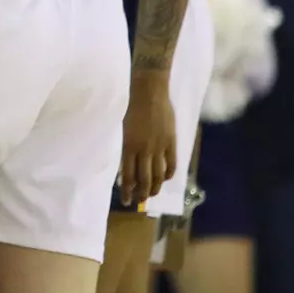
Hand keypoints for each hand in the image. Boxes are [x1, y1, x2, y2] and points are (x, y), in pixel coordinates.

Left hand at [118, 70, 176, 205]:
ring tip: (151, 194)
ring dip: (155, 187)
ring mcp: (159, 146)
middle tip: (139, 201)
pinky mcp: (171, 142)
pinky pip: (171, 163)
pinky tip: (165, 178)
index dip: (127, 190)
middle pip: (144, 179)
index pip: (127, 175)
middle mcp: (144, 150)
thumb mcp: (122, 128)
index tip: (125, 200)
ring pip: (158, 175)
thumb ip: (126, 146)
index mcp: (128, 146)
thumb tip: (126, 163)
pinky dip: (169, 174)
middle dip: (141, 193)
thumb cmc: (130, 106)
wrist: (149, 91)